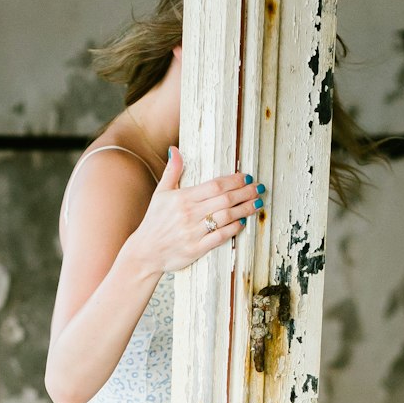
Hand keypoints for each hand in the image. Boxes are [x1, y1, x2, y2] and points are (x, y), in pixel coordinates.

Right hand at [127, 148, 264, 273]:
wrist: (144, 253)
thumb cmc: (154, 222)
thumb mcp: (160, 193)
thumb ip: (172, 171)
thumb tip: (174, 149)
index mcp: (183, 198)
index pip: (214, 185)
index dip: (234, 180)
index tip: (246, 177)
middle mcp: (189, 214)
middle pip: (224, 200)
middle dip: (245, 193)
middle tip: (259, 188)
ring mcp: (193, 232)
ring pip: (225, 217)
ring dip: (245, 209)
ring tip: (257, 203)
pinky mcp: (196, 249)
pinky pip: (219, 237)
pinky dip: (233, 229)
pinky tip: (242, 223)